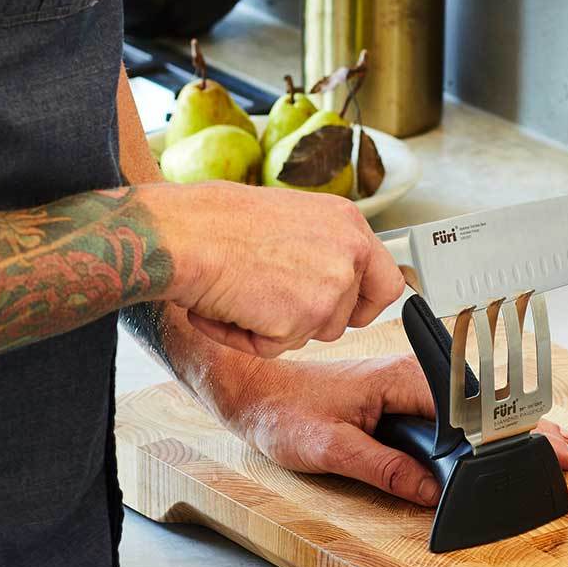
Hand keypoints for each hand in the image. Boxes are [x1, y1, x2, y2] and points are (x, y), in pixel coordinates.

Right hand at [147, 181, 404, 356]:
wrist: (180, 233)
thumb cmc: (216, 220)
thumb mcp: (290, 218)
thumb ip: (323, 248)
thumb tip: (336, 279)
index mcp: (348, 223)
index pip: (387, 282)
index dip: (365, 304)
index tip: (344, 311)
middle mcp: (349, 253)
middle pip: (346, 317)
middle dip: (309, 319)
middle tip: (266, 296)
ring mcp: (331, 287)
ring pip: (312, 334)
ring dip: (275, 325)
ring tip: (240, 291)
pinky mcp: (304, 318)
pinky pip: (276, 348)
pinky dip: (246, 338)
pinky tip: (226, 305)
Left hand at [220, 354, 567, 506]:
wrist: (257, 388)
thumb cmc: (285, 411)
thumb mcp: (329, 449)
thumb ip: (384, 468)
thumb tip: (431, 490)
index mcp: (404, 380)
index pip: (474, 407)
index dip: (514, 433)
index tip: (547, 451)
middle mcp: (415, 375)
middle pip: (488, 403)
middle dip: (532, 427)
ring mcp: (413, 382)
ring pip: (479, 403)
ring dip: (518, 425)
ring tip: (559, 446)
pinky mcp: (407, 394)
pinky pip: (460, 408)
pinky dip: (493, 424)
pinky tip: (511, 438)